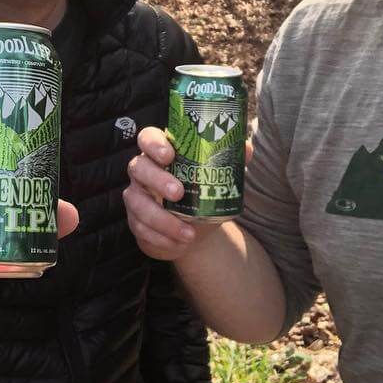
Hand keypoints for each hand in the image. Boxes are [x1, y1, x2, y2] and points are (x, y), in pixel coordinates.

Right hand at [122, 127, 220, 261]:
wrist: (193, 232)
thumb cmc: (202, 197)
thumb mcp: (217, 180)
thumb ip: (229, 162)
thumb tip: (247, 148)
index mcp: (160, 154)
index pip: (148, 138)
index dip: (154, 144)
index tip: (169, 155)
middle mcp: (143, 172)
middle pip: (138, 167)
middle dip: (157, 180)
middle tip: (179, 193)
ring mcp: (136, 197)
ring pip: (138, 203)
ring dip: (162, 219)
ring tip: (188, 233)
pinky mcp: (135, 221)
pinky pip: (141, 229)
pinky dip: (161, 238)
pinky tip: (178, 244)